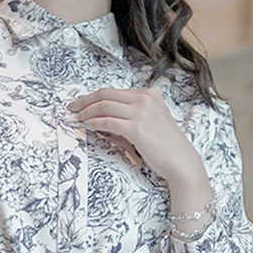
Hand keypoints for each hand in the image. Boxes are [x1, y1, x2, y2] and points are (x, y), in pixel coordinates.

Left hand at [68, 86, 211, 208]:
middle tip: (72, 107)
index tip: (81, 102)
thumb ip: (130, 115)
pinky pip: (108, 122)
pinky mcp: (137, 128)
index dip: (93, 96)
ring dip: (87, 112)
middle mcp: (145, 99)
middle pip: (105, 94)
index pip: (114, 91)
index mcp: (149, 94)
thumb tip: (101, 116)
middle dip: (85, 100)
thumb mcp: (149, 122)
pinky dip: (95, 123)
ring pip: (104, 106)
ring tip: (78, 119)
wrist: (181, 162)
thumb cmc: (165, 146)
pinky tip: (88, 126)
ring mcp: (142, 112)